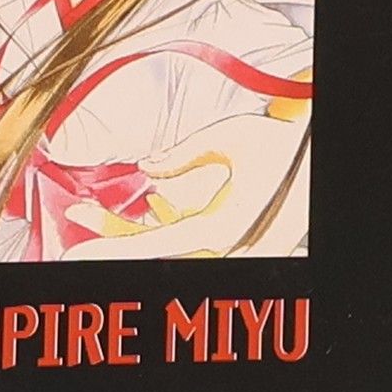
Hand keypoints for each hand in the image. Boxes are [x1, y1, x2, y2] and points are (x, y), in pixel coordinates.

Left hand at [62, 112, 311, 260]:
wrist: (320, 162)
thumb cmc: (285, 147)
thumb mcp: (232, 138)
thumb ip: (183, 155)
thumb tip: (146, 170)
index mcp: (220, 230)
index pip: (151, 245)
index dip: (108, 248)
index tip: (71, 253)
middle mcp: (222, 248)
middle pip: (152, 251)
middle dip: (109, 236)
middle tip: (73, 226)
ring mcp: (227, 248)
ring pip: (165, 245)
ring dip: (127, 229)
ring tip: (88, 210)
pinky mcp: (231, 240)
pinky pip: (184, 238)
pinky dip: (158, 225)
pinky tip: (136, 207)